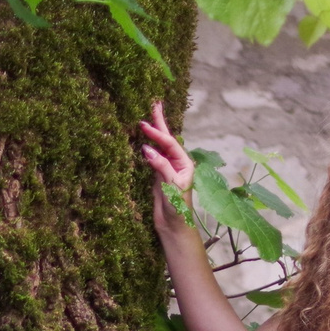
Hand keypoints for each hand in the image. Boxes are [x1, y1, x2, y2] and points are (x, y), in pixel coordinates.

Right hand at [136, 100, 196, 237]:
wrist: (174, 225)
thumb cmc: (178, 208)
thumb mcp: (171, 186)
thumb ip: (161, 166)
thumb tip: (147, 149)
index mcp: (185, 163)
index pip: (169, 144)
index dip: (157, 134)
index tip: (144, 125)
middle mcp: (177, 163)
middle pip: (167, 139)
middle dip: (161, 123)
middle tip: (155, 104)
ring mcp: (167, 169)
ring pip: (160, 147)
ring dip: (155, 133)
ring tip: (149, 118)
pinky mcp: (158, 177)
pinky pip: (153, 157)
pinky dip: (148, 147)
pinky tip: (144, 139)